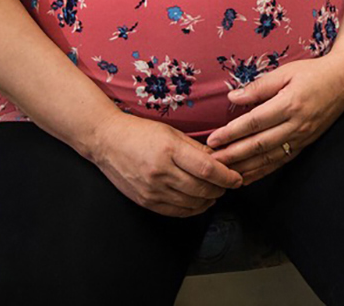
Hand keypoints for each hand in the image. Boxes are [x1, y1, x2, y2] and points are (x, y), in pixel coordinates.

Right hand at [89, 114, 242, 216]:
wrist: (107, 142)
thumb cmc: (141, 133)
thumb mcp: (172, 133)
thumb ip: (196, 148)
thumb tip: (220, 161)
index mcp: (169, 150)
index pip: (207, 169)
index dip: (226, 176)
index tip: (237, 178)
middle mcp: (160, 172)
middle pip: (201, 188)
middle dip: (221, 189)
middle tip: (229, 185)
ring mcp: (151, 189)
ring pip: (191, 203)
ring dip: (209, 200)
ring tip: (216, 192)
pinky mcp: (145, 201)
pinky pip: (175, 211)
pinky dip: (192, 209)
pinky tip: (200, 202)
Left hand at [205, 55, 343, 183]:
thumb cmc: (314, 73)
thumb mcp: (286, 72)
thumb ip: (259, 87)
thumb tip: (232, 97)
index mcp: (290, 103)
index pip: (255, 122)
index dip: (231, 133)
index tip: (212, 140)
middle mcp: (296, 124)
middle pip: (259, 144)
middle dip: (232, 155)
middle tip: (210, 162)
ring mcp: (302, 137)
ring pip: (268, 158)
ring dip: (244, 167)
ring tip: (222, 173)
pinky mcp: (305, 144)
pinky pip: (280, 162)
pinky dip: (261, 172)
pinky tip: (245, 177)